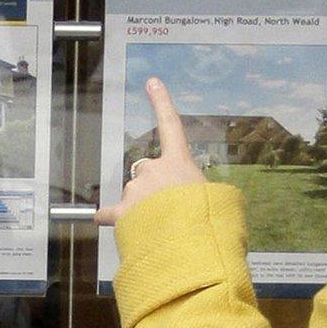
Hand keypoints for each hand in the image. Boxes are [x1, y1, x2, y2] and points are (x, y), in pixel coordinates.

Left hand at [96, 77, 207, 225]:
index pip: (170, 125)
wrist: (188, 245)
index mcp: (179, 163)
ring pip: (133, 194)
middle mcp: (152, 171)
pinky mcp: (121, 214)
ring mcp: (134, 192)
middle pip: (147, 171)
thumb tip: (196, 201)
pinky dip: (109, 217)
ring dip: (141, 206)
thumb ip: (203, 192)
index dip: (161, 102)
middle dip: (154, 185)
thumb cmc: (210, 221)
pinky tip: (106, 222)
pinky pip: (109, 213)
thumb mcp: (219, 200)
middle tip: (170, 208)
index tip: (151, 83)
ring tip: (158, 228)